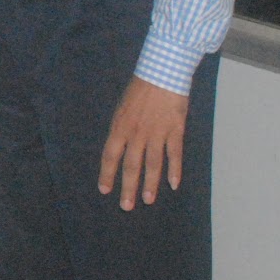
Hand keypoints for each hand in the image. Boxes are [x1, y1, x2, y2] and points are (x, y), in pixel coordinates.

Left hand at [98, 75, 189, 209]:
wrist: (162, 73)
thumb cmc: (140, 89)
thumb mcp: (122, 107)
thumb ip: (121, 129)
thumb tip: (118, 149)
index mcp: (120, 126)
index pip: (110, 155)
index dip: (107, 174)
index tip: (105, 190)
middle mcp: (137, 133)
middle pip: (131, 165)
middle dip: (128, 187)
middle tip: (126, 206)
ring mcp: (157, 133)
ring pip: (152, 164)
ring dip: (150, 184)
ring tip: (147, 200)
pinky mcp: (175, 130)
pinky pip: (174, 154)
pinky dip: (175, 170)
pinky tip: (174, 184)